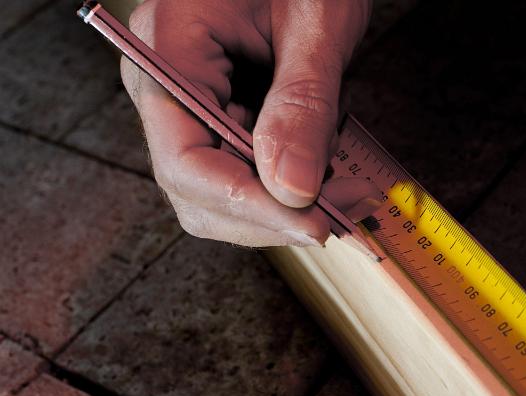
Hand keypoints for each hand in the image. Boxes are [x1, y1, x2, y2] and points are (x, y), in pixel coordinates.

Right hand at [121, 0, 377, 246]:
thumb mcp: (315, 26)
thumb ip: (302, 105)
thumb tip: (292, 189)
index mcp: (168, 49)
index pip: (184, 158)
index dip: (247, 203)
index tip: (311, 222)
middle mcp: (165, 85)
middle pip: (197, 191)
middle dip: (272, 214)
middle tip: (340, 216)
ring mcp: (189, 105)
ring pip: (221, 194)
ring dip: (285, 206)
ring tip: (343, 191)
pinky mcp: (218, 117)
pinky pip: (243, 174)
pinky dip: (290, 186)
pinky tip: (328, 171)